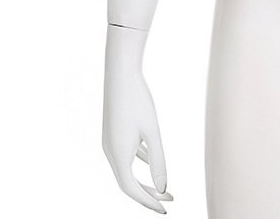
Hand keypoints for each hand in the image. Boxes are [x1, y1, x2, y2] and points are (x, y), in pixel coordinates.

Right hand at [102, 25, 172, 212]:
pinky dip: (139, 163)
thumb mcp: (152, 132)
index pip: (132, 190)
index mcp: (118, 156)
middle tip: (170, 200)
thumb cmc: (138, 101)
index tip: (165, 210)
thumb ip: (158, 160)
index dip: (148, 202)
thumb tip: (163, 188)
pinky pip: (126, 156)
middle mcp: (110, 153)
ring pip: (126, 170)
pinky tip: (151, 163)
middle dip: (149, 194)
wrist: (120, 75)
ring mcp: (109, 143)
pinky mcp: (112, 133)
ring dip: (144, 180)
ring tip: (164, 187)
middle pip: (128, 183)